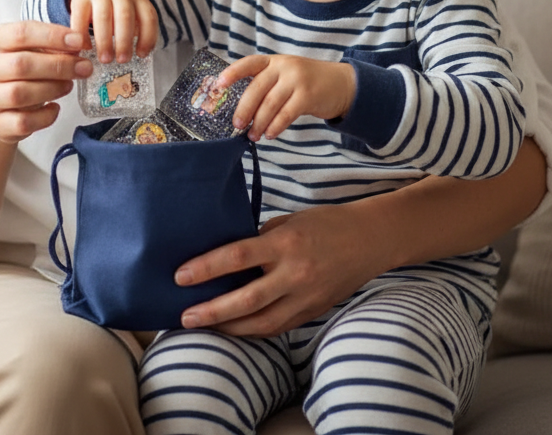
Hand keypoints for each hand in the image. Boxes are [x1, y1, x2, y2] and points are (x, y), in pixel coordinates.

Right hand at [0, 20, 92, 143]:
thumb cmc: (19, 73)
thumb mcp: (31, 50)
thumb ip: (51, 45)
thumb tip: (79, 44)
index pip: (21, 32)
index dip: (53, 36)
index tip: (79, 41)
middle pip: (21, 64)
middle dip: (59, 65)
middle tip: (84, 67)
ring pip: (20, 93)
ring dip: (52, 88)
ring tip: (69, 85)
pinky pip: (24, 122)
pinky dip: (45, 116)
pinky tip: (54, 108)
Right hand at [69, 0, 158, 63]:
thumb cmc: (117, 4)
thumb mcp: (133, 8)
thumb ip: (136, 27)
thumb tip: (136, 56)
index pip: (148, 17)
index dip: (147, 38)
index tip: (141, 55)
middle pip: (125, 17)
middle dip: (124, 41)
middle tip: (122, 60)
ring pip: (103, 17)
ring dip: (104, 41)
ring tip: (105, 59)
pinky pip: (80, 17)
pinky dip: (82, 34)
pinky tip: (85, 47)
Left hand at [174, 200, 392, 336]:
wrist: (371, 239)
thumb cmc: (325, 223)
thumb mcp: (290, 221)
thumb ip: (261, 238)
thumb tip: (229, 255)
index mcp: (286, 242)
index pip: (238, 256)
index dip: (206, 268)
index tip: (181, 276)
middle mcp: (295, 272)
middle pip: (246, 299)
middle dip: (212, 311)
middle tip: (185, 317)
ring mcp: (306, 296)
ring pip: (261, 323)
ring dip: (230, 328)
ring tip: (205, 326)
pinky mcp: (313, 311)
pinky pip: (278, 327)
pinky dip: (254, 330)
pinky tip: (235, 329)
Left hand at [221, 55, 355, 140]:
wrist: (341, 83)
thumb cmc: (306, 82)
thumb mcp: (285, 75)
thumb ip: (266, 86)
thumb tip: (242, 112)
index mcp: (273, 61)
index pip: (249, 63)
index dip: (233, 73)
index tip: (218, 84)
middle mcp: (283, 66)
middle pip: (257, 88)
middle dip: (245, 108)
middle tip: (237, 125)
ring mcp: (296, 80)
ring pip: (270, 103)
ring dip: (259, 122)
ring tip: (253, 136)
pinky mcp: (308, 95)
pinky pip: (286, 114)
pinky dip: (276, 126)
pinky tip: (270, 134)